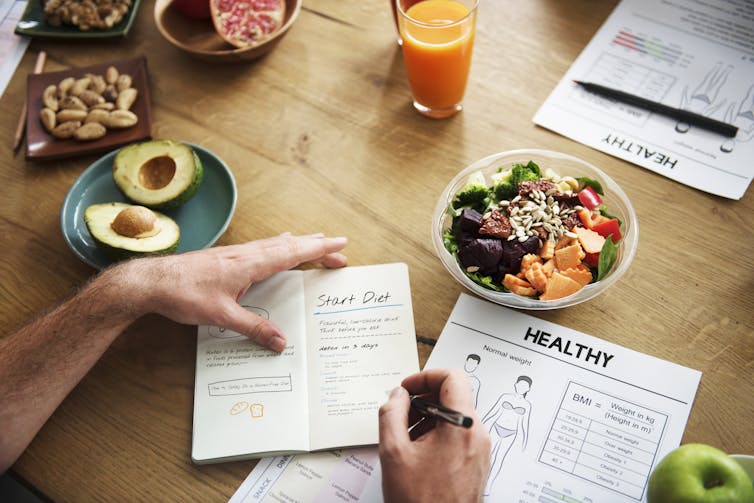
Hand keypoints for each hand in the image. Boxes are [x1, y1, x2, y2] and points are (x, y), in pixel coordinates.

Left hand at [113, 233, 346, 350]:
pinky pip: (262, 246)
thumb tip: (281, 343)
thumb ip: (254, 328)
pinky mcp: (226, 257)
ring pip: (275, 243)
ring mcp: (236, 253)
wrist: (151, 281)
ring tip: (314, 241)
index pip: (293, 253)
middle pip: (289, 245)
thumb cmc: (183, 295)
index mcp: (250, 264)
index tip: (340, 245)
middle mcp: (246, 253)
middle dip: (316, 246)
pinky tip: (276, 246)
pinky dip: (279, 245)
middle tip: (339, 249)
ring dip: (298, 243)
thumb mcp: (222, 316)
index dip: (319, 249)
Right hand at [379, 369, 490, 502]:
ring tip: (406, 438)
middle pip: (453, 396)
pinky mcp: (478, 462)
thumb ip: (391, 414)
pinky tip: (418, 452)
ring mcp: (481, 450)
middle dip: (423, 399)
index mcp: (461, 426)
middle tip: (400, 413)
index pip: (453, 377)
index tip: (407, 389)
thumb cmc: (420, 501)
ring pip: (455, 416)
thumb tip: (397, 395)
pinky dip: (438, 433)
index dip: (425, 376)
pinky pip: (460, 435)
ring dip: (429, 418)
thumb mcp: (393, 452)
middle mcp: (478, 435)